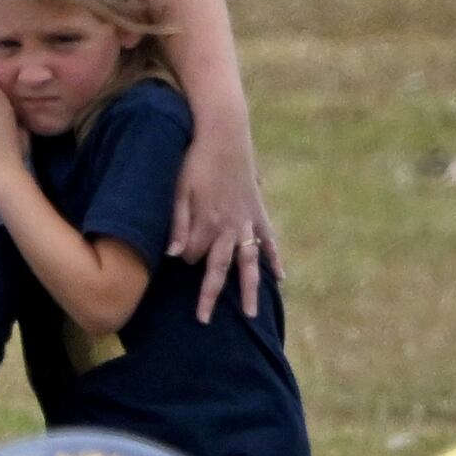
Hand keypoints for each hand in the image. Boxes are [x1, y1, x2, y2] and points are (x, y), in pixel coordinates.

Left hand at [167, 112, 277, 321]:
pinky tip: (281, 278)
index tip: (176, 252)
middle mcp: (230, 228)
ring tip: (252, 315)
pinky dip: (275, 259)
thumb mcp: (178, 189)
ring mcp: (247, 222)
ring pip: (250, 263)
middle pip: (220, 269)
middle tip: (204, 321)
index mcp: (208, 223)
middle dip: (210, 295)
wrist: (224, 134)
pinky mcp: (259, 212)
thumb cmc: (195, 160)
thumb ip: (178, 223)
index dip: (183, 258)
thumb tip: (173, 255)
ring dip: (251, 289)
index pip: (192, 256)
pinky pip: (269, 241)